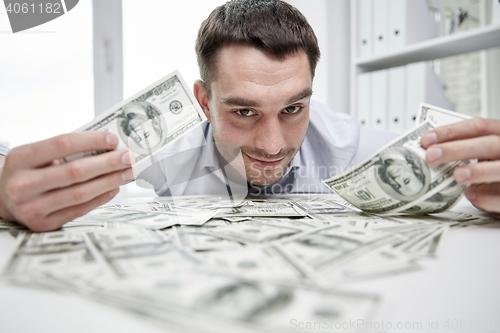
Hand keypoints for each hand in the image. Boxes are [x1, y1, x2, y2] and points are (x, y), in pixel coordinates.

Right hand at [0, 132, 134, 230]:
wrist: (1, 198)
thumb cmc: (26, 172)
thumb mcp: (36, 155)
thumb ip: (65, 150)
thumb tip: (106, 147)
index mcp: (21, 159)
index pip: (62, 144)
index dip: (91, 141)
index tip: (113, 140)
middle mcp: (23, 184)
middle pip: (75, 171)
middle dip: (108, 163)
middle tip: (127, 157)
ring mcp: (32, 207)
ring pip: (80, 193)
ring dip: (110, 181)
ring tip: (126, 173)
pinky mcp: (44, 224)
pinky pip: (79, 210)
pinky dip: (101, 198)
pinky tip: (113, 188)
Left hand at [421, 118, 499, 213]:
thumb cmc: (494, 169)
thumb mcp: (484, 155)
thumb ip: (464, 151)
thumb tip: (430, 153)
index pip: (479, 127)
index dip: (452, 131)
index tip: (426, 140)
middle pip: (489, 144)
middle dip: (458, 149)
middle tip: (431, 156)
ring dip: (479, 171)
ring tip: (457, 175)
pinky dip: (486, 197)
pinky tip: (470, 194)